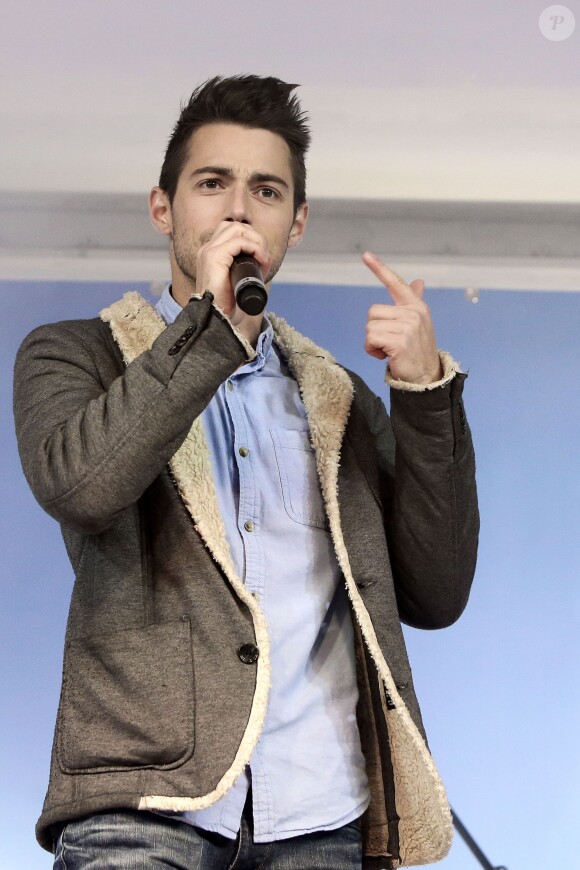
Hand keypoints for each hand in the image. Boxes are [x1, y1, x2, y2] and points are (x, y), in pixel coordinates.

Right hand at [195, 221, 271, 324]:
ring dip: (256, 241)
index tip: (263, 259)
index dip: (251, 240)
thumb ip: (243, 271)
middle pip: (235, 226)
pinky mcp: (213, 257)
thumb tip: (263, 264)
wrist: (215, 319)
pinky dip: (255, 248)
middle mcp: (207, 249)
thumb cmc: (226, 307)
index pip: (231, 232)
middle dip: (255, 237)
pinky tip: (261, 261)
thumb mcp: (236, 283)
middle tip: (265, 258)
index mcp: (210, 254)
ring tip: (264, 258)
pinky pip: (239, 241)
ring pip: (237, 229)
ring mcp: (208, 251)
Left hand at [362, 251, 441, 384]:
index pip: (395, 283)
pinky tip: (386, 357)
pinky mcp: (400, 341)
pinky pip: (371, 339)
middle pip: (372, 312)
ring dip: (373, 342)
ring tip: (389, 350)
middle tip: (389, 343)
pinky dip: (372, 350)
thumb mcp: (419, 323)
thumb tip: (418, 282)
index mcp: (416, 306)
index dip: (379, 268)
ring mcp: (408, 327)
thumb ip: (415, 301)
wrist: (426, 377)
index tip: (366, 255)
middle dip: (375, 330)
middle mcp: (413, 313)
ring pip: (370, 327)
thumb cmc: (418, 350)